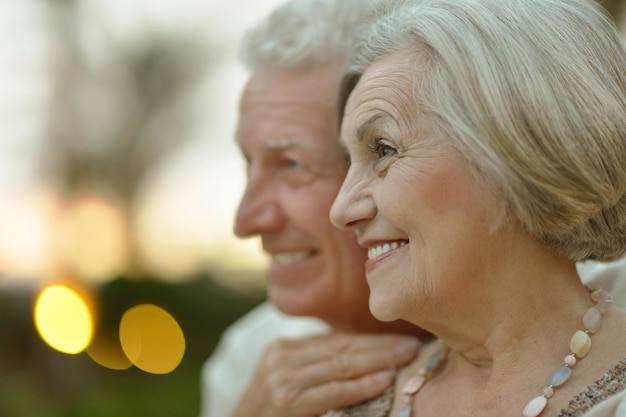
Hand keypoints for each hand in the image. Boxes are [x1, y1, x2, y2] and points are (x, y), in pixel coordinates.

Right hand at [230, 332, 419, 416]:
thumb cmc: (269, 411)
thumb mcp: (286, 379)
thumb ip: (314, 365)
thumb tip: (360, 354)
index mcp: (284, 348)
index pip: (337, 340)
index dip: (370, 340)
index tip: (399, 339)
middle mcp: (282, 358)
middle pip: (342, 348)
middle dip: (380, 347)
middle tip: (411, 345)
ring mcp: (282, 379)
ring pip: (341, 365)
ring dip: (378, 361)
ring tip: (405, 357)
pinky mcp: (288, 401)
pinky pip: (333, 392)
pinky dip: (360, 386)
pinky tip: (384, 380)